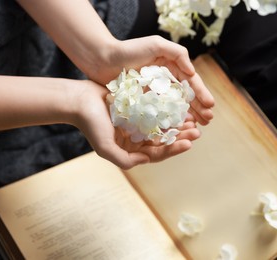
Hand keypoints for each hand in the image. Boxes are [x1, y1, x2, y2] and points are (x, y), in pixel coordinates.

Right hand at [72, 80, 201, 169]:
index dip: (173, 150)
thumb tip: (147, 160)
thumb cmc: (90, 124)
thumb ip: (125, 160)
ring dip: (177, 125)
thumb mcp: (105, 148)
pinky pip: (157, 112)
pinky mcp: (137, 109)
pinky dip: (168, 112)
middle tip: (196, 131)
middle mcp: (135, 139)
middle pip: (163, 141)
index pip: (156, 154)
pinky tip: (179, 108)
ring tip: (192, 121)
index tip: (189, 143)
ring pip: (162, 127)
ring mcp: (137, 124)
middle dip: (180, 137)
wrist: (79, 100)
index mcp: (130, 150)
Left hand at [88, 36, 214, 125]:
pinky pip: (160, 112)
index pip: (190, 82)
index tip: (210, 105)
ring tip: (198, 126)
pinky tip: (178, 127)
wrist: (102, 59)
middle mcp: (165, 80)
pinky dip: (170, 119)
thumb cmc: (128, 50)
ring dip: (188, 116)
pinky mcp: (144, 102)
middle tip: (208, 120)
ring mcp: (154, 92)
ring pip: (175, 106)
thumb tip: (193, 72)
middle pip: (186, 96)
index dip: (201, 94)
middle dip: (198, 108)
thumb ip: (177, 53)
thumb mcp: (156, 45)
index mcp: (171, 67)